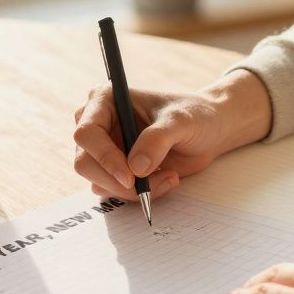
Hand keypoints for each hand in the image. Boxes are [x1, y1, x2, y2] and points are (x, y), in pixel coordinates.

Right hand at [72, 70, 271, 200]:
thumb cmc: (194, 115)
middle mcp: (100, 124)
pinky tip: (164, 179)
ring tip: (168, 176)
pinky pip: (114, 191)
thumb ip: (158, 140)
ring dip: (132, 190)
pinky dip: (139, 194)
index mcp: (106, 100)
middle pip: (85, 162)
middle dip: (116, 181)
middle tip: (148, 187)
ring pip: (99, 181)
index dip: (104, 157)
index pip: (86, 132)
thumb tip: (136, 167)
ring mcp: (106, 149)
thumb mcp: (180, 121)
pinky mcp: (116, 169)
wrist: (209, 131)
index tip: (129, 176)